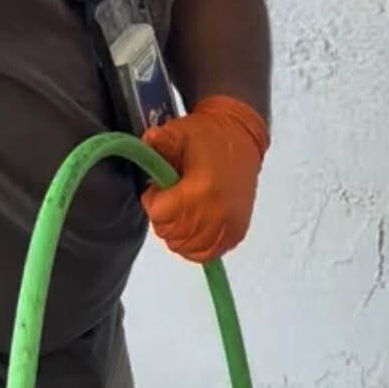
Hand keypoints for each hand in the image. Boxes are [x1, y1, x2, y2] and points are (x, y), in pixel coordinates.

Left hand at [141, 97, 269, 261]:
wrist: (241, 138)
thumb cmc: (207, 137)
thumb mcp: (179, 133)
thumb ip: (159, 141)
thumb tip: (148, 141)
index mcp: (202, 190)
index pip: (160, 214)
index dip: (153, 200)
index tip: (158, 188)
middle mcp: (218, 213)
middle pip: (172, 234)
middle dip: (163, 217)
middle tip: (170, 198)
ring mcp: (229, 225)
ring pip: (187, 247)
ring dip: (177, 232)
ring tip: (181, 210)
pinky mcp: (237, 232)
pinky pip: (208, 253)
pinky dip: (195, 245)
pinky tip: (191, 228)